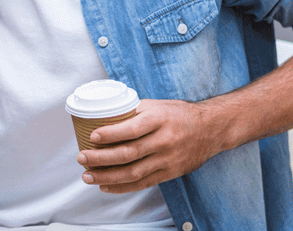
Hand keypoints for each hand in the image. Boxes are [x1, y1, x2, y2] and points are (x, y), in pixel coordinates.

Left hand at [76, 99, 222, 193]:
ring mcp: (168, 159)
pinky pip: (144, 183)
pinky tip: (106, 186)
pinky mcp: (170, 173)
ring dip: (108, 176)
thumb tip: (103, 114)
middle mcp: (164, 140)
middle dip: (102, 158)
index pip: (132, 129)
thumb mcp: (157, 105)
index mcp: (159, 119)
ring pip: (134, 172)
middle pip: (129, 153)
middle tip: (82, 158)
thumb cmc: (178, 114)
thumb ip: (133, 111)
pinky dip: (123, 187)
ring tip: (88, 175)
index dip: (111, 134)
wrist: (211, 129)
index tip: (92, 136)